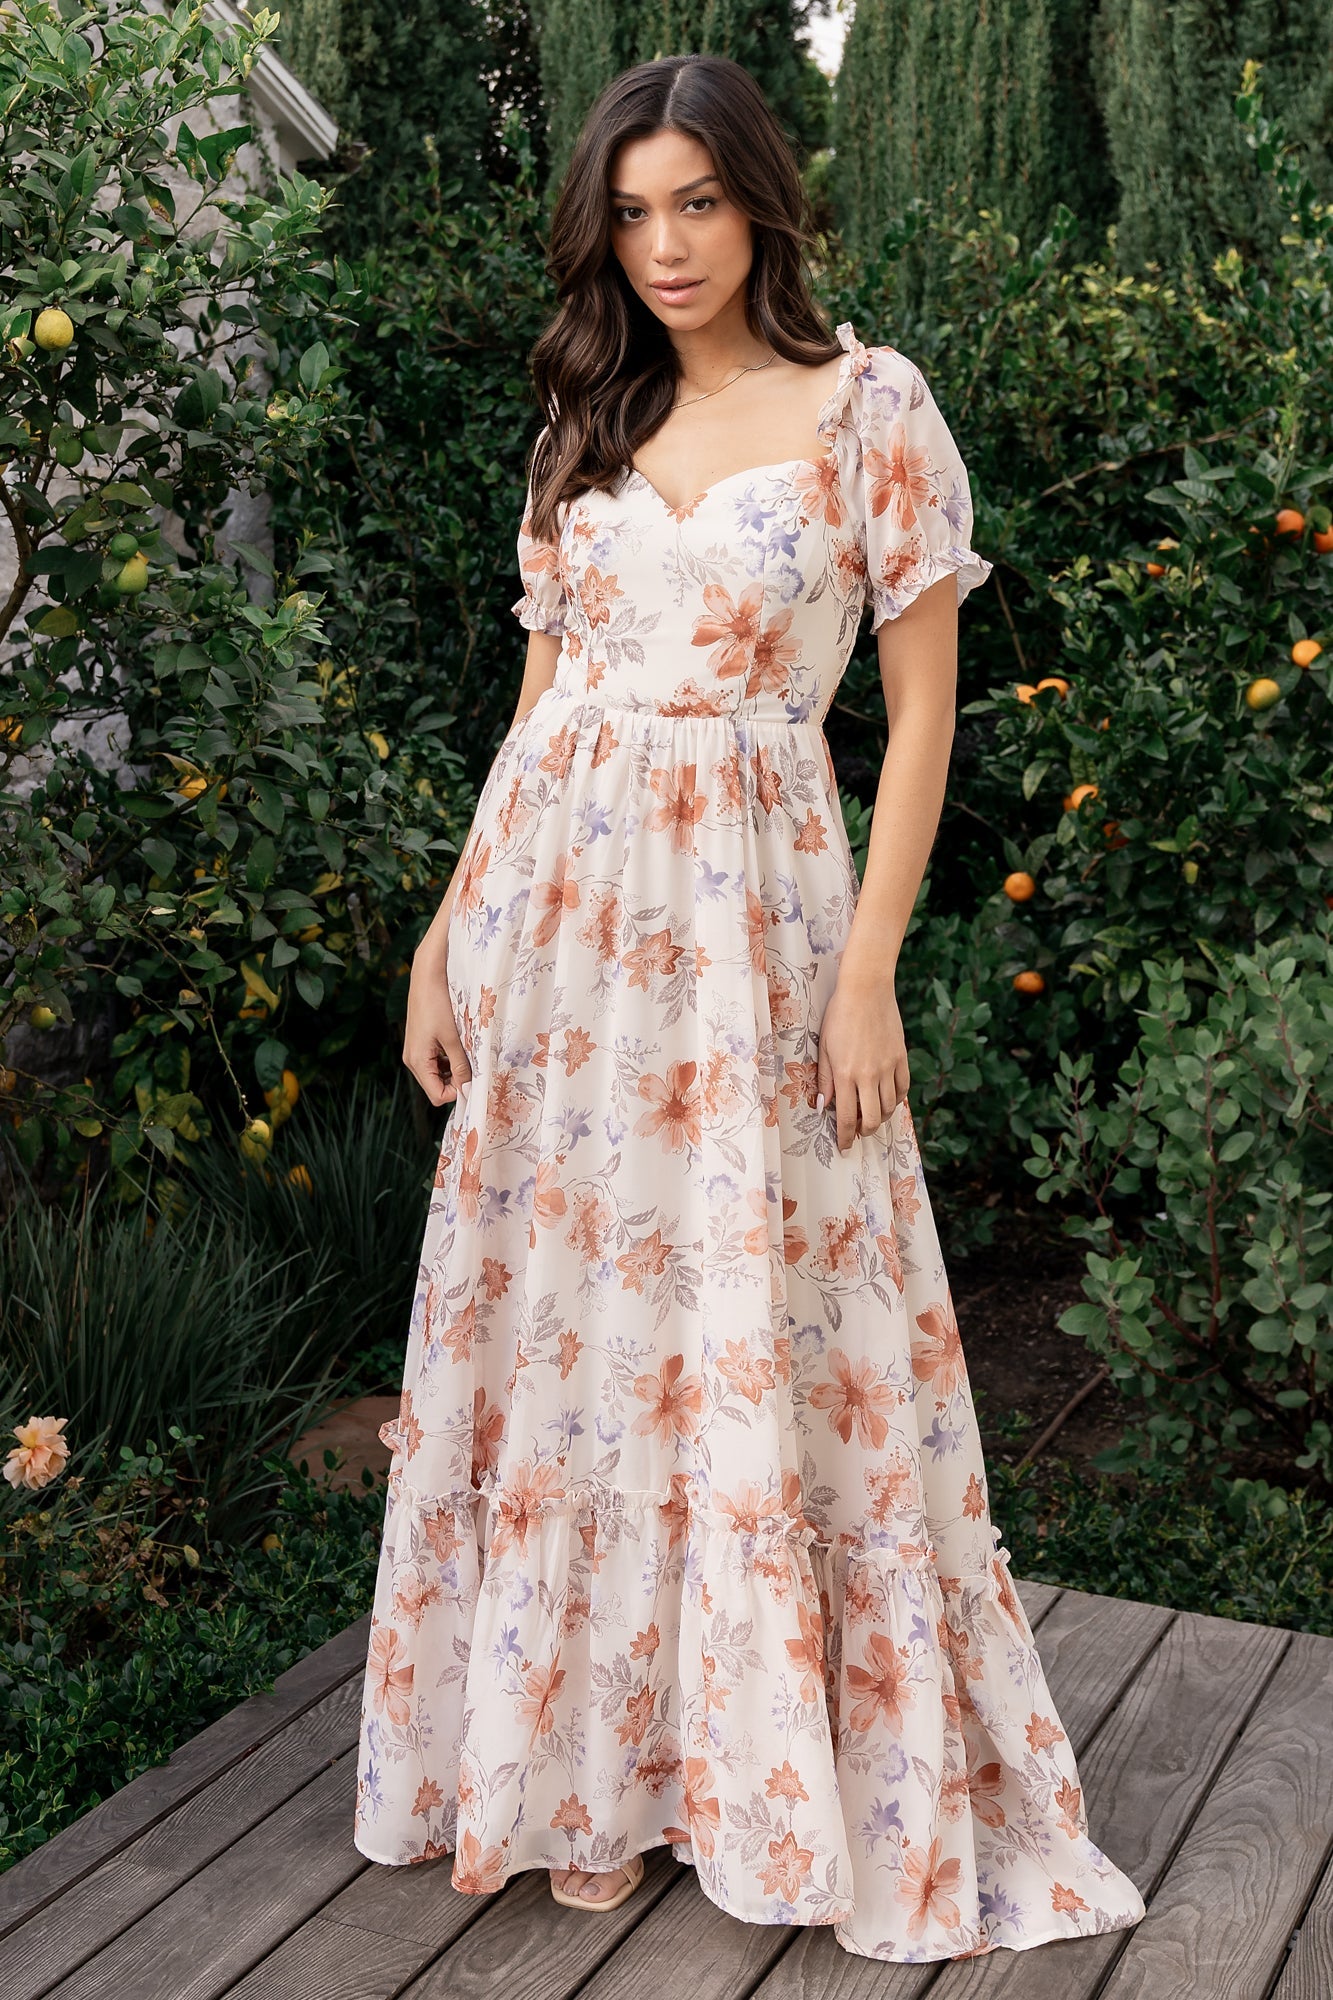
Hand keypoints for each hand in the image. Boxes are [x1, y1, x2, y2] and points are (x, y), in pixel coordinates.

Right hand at [402, 948, 471, 1108]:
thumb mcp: (453, 1038)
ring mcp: (415, 1051)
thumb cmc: (438, 1004)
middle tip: (474, 1065)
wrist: (427, 976)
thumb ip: (461, 1065)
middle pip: (436, 1086)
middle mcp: (412, 1060)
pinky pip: (434, 1061)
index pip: (437, 1095)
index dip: (457, 1092)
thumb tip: (468, 1087)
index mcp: (417, 1061)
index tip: (474, 1079)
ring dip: (453, 1069)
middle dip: (456, 1080)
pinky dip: (447, 1058)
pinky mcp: (419, 1042)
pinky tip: (458, 1044)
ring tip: (466, 1051)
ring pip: (437, 1074)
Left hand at [815, 968, 908, 1153]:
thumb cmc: (839, 1016)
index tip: (844, 1146)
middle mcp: (868, 1075)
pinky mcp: (901, 1058)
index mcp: (845, 1074)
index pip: (846, 1117)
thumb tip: (823, 1107)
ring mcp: (888, 1067)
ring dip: (879, 1117)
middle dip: (863, 1132)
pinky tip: (886, 1099)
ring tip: (870, 1114)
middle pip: (871, 1120)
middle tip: (857, 1133)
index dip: (845, 1137)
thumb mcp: (825, 1048)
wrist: (866, 991)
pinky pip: (903, 1089)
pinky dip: (895, 1100)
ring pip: (889, 1107)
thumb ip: (824, 1079)